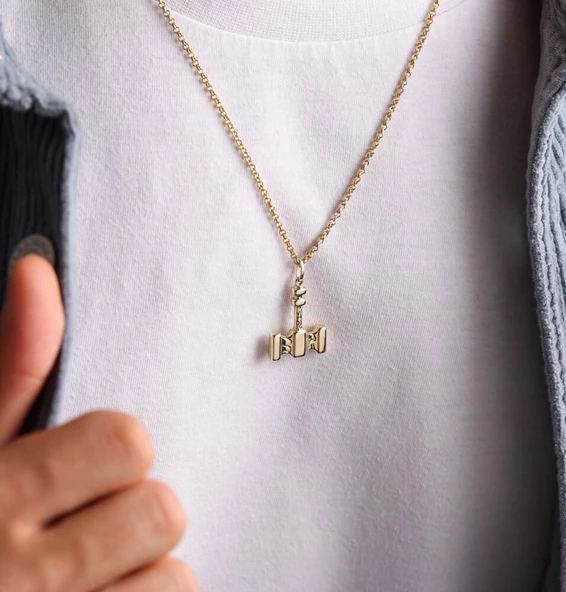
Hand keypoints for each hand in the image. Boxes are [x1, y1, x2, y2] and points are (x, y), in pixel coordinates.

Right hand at [0, 254, 198, 590]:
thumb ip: (11, 362)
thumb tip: (37, 271)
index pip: (126, 443)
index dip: (117, 450)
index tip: (86, 462)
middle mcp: (21, 574)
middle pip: (161, 511)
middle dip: (135, 511)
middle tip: (89, 520)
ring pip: (173, 576)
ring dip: (144, 568)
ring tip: (92, 573)